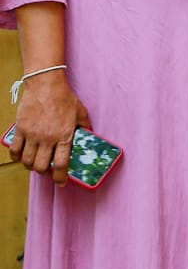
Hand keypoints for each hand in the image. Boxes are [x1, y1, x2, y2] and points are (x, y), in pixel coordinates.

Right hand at [8, 71, 88, 185]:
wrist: (45, 85)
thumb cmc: (64, 97)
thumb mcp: (80, 112)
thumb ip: (85, 126)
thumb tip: (90, 134)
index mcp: (64, 136)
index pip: (61, 164)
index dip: (60, 178)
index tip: (61, 183)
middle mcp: (47, 139)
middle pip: (41, 167)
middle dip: (44, 173)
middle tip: (47, 171)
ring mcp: (32, 135)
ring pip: (27, 161)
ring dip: (30, 166)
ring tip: (34, 164)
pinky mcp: (20, 130)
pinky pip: (14, 150)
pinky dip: (16, 157)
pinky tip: (20, 157)